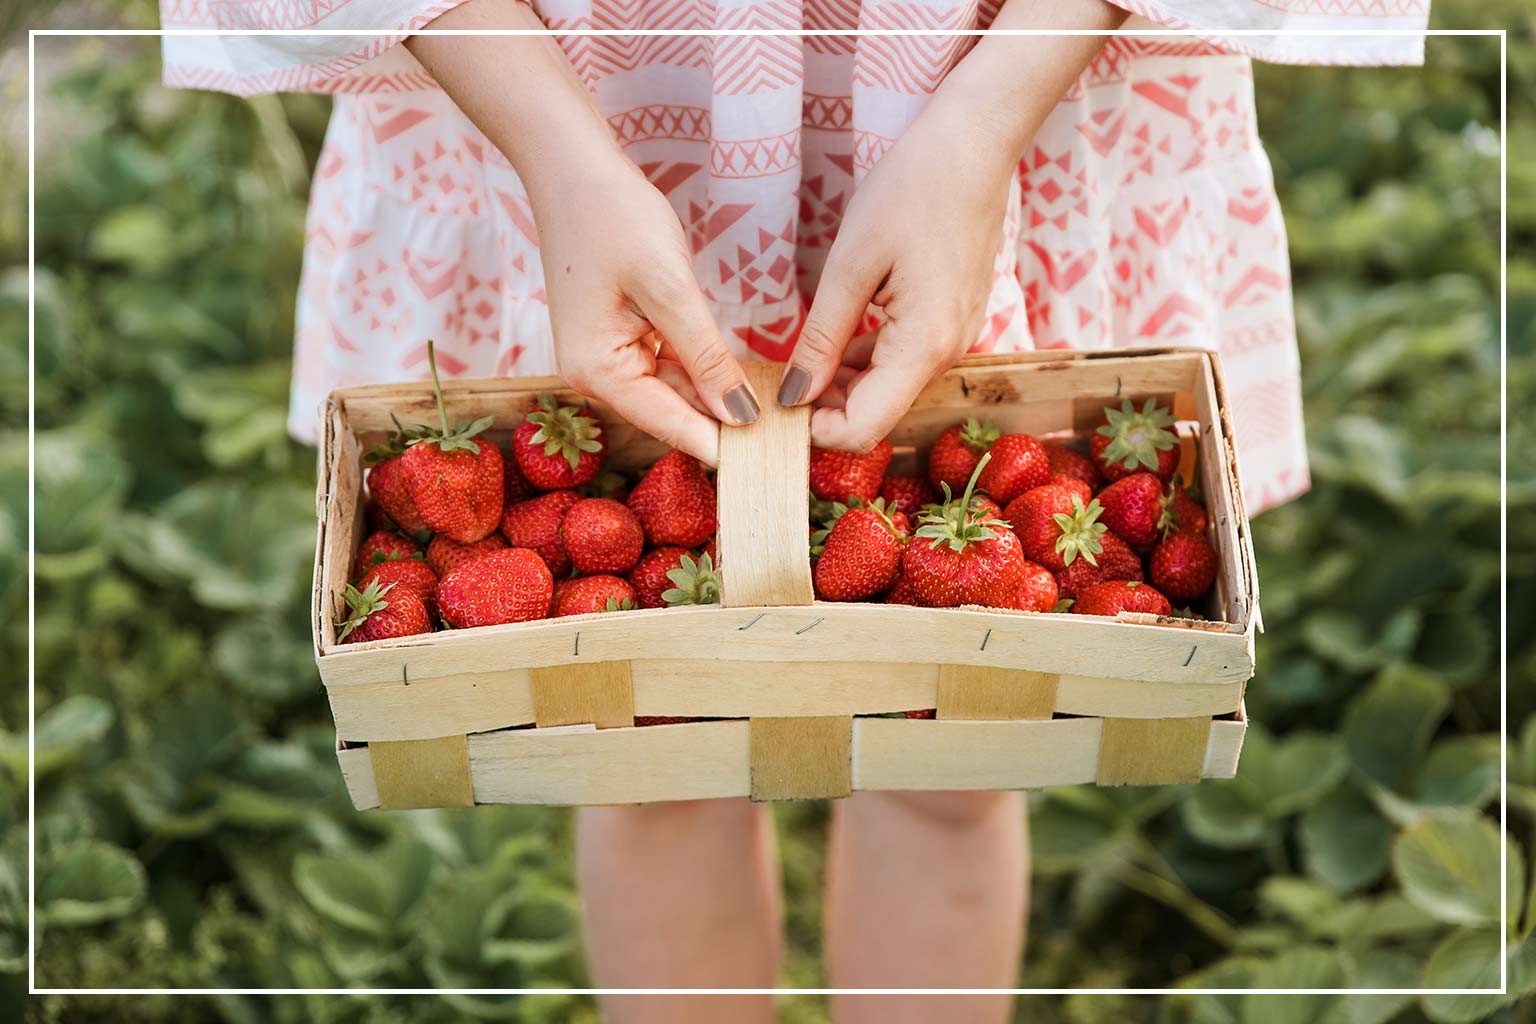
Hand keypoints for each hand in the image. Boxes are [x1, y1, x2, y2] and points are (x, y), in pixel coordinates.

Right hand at [406, 0, 757, 465]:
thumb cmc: (613, 217)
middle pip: (670, 415)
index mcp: (597, 373)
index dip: (722, 446)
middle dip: (723, 425)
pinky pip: (665, 368)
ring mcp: (604, 359)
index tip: (773, 466)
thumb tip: (740, 416)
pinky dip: (700, 372)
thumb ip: (705, 356)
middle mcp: (594, 377)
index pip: (670, 426)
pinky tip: (739, 379)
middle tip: (788, 443)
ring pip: (672, 393)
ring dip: (715, 400)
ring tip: (776, 417)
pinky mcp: (617, 339)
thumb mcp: (668, 287)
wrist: (571, 166)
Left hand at [776, 0, 1125, 450]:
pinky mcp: (952, 320)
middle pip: (876, 415)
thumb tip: (794, 396)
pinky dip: (866, 360)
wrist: (976, 144)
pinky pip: (903, 360)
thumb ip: (822, 339)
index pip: (863, 431)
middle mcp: (947, 355)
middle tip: (776, 379)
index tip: (776, 404)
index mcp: (923, 348)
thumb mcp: (851, 265)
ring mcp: (954, 339)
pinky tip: (835, 335)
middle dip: (824, 408)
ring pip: (888, 390)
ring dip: (843, 384)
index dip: (815, 431)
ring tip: (797, 356)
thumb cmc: (913, 190)